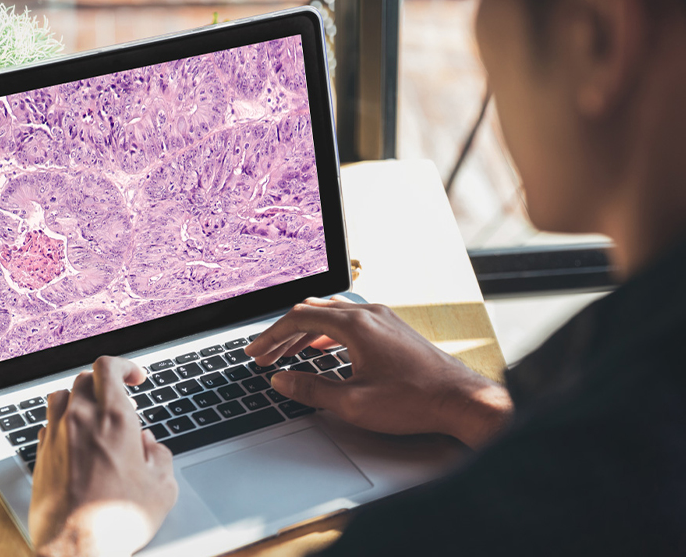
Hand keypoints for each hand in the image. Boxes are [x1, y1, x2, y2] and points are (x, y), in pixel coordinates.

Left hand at [30, 356, 177, 556]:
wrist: (75, 551)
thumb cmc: (117, 521)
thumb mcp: (163, 487)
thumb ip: (160, 455)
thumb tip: (149, 445)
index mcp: (114, 419)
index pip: (109, 367)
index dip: (125, 365)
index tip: (136, 377)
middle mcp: (81, 420)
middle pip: (85, 377)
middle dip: (106, 383)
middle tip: (121, 400)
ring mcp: (56, 436)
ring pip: (62, 395)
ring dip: (80, 398)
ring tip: (94, 414)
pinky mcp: (41, 456)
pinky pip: (49, 423)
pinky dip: (63, 422)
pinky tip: (76, 440)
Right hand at [246, 297, 512, 447]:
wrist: (460, 399)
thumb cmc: (412, 401)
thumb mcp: (353, 403)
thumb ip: (311, 390)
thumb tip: (281, 381)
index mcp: (356, 325)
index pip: (299, 318)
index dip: (271, 336)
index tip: (255, 352)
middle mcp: (369, 313)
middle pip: (313, 312)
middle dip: (284, 333)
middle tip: (265, 355)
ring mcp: (383, 318)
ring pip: (332, 315)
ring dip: (305, 333)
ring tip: (286, 354)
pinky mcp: (393, 328)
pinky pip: (350, 321)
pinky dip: (327, 333)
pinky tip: (322, 349)